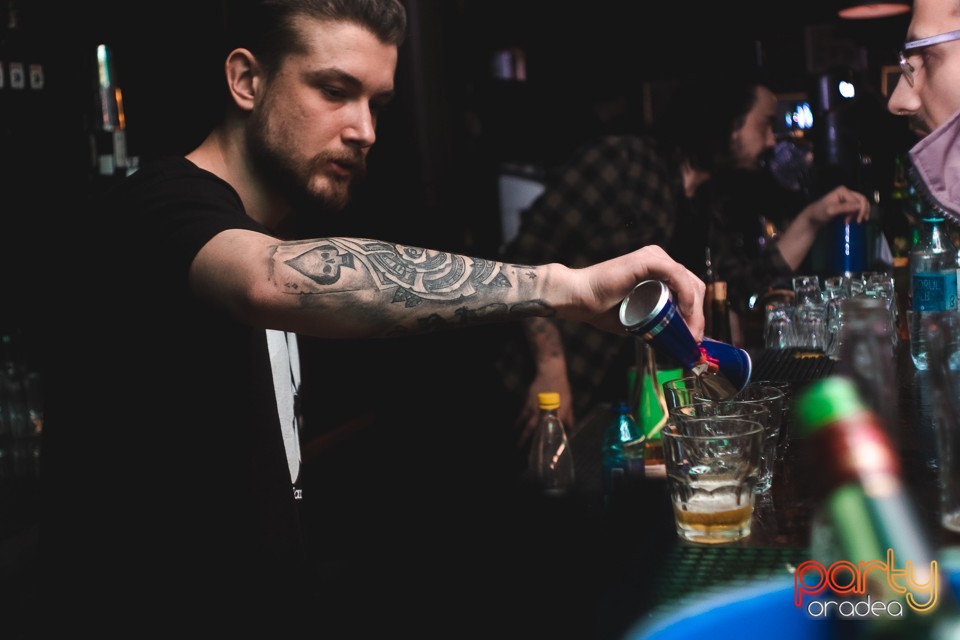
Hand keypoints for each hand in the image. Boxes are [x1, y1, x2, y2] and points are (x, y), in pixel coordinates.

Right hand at [515, 366, 574, 447]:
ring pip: (528, 425)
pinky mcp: (528, 403)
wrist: (550, 372)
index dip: (553, 441)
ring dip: (523, 436)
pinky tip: (515, 429)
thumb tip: (571, 426)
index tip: (551, 451)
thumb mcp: (568, 401)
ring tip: (518, 446)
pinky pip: (522, 416)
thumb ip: (569, 415)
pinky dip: (518, 423)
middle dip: (535, 443)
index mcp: (558, 413)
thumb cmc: (561, 386)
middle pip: (539, 431)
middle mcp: (546, 413)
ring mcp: (536, 409)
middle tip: (532, 453)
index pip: (556, 430)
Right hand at [565, 245, 706, 340]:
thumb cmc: (600, 308)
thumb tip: (671, 339)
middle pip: (693, 285)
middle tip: (694, 338)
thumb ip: (653, 323)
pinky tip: (686, 313)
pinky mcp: (648, 260)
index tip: (694, 337)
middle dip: (698, 315)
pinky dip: (686, 295)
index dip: (696, 313)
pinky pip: (677, 275)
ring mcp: (654, 257)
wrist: (579, 299)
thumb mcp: (636, 318)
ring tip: (690, 332)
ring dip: (695, 310)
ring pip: (689, 282)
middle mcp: (658, 259)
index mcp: (657, 270)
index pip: (689, 289)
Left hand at [805, 185, 869, 226]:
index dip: (861, 210)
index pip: (859, 200)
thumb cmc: (819, 213)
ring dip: (858, 214)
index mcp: (843, 191)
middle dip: (862, 211)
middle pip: (862, 200)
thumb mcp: (831, 210)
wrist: (812, 218)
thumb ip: (844, 207)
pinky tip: (850, 220)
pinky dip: (855, 214)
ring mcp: (846, 198)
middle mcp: (846, 192)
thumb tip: (859, 206)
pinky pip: (855, 208)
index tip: (856, 221)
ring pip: (860, 204)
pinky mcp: (845, 204)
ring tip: (851, 222)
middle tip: (858, 222)